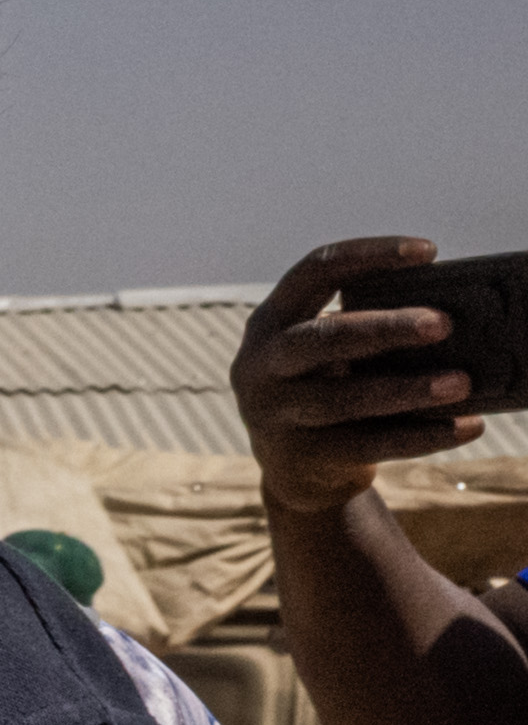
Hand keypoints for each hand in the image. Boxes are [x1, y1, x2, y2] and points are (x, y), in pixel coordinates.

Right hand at [236, 238, 484, 502]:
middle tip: (443, 324)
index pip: (316, 271)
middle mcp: (261, 365)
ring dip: (407, 389)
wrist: (297, 473)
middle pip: (322, 338)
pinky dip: (421, 436)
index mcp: (272, 322)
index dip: (369, 255)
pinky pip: (367, 444)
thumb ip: (365, 330)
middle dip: (384, 328)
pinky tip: (464, 426)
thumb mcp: (330, 353)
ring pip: (344, 398)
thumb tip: (447, 314)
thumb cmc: (329, 389)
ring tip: (461, 383)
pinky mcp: (298, 458)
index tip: (428, 251)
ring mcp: (273, 414)